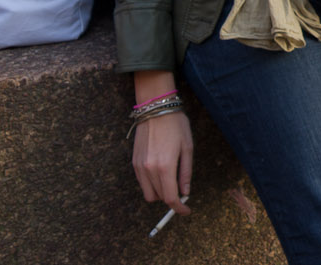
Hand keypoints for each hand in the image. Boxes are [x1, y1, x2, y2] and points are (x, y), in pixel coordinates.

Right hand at [131, 71, 192, 216]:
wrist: (155, 109)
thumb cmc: (176, 126)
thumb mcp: (187, 149)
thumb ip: (185, 173)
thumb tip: (185, 192)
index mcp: (165, 166)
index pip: (170, 197)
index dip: (179, 208)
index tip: (186, 210)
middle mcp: (149, 169)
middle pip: (158, 197)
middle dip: (171, 199)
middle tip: (182, 192)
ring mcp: (138, 166)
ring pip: (148, 193)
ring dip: (160, 192)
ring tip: (172, 180)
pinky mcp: (133, 162)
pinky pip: (142, 182)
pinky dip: (151, 184)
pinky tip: (162, 173)